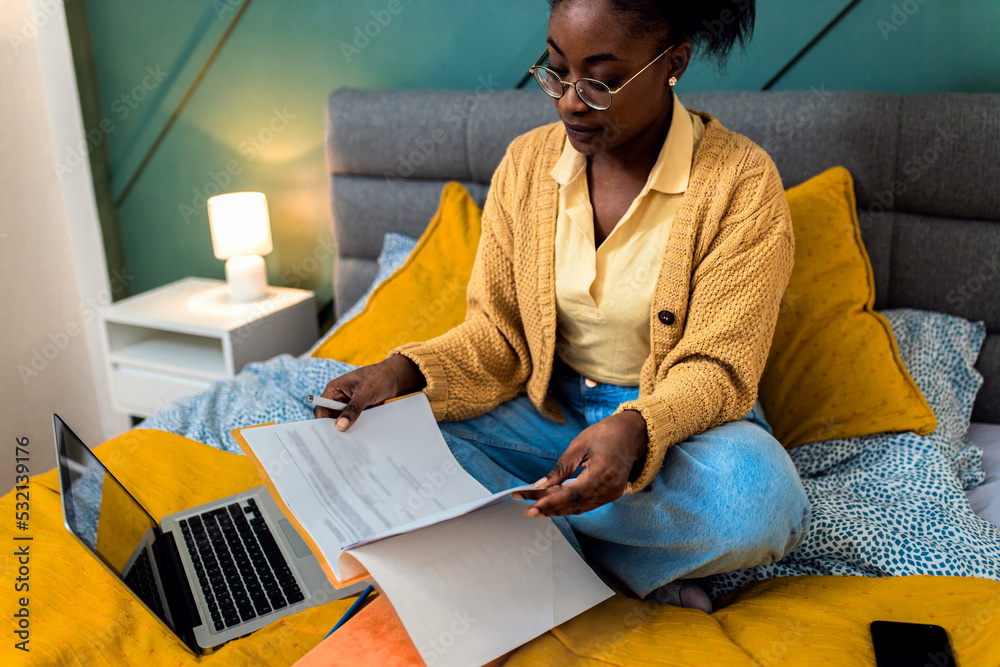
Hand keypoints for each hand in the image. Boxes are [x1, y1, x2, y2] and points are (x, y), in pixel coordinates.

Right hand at [313, 354, 425, 429]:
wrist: (395, 377)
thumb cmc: (379, 377)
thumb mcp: (365, 393)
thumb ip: (353, 409)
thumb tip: (340, 425)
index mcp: (334, 389)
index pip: (321, 408)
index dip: (323, 421)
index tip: (332, 432)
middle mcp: (338, 397)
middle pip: (330, 417)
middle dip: (336, 426)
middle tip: (344, 438)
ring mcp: (348, 404)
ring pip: (342, 421)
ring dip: (348, 427)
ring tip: (356, 435)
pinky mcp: (357, 410)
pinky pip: (353, 421)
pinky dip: (357, 426)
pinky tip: (363, 431)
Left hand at [515, 410, 648, 515]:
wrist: (631, 434)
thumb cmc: (605, 434)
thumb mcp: (578, 445)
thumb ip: (561, 469)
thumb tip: (540, 486)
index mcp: (602, 472)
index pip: (571, 495)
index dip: (550, 502)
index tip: (531, 506)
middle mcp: (610, 488)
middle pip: (574, 504)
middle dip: (550, 508)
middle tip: (528, 509)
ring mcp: (613, 493)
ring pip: (580, 508)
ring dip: (558, 509)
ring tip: (537, 507)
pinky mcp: (612, 494)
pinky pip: (587, 504)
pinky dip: (570, 505)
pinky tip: (555, 503)